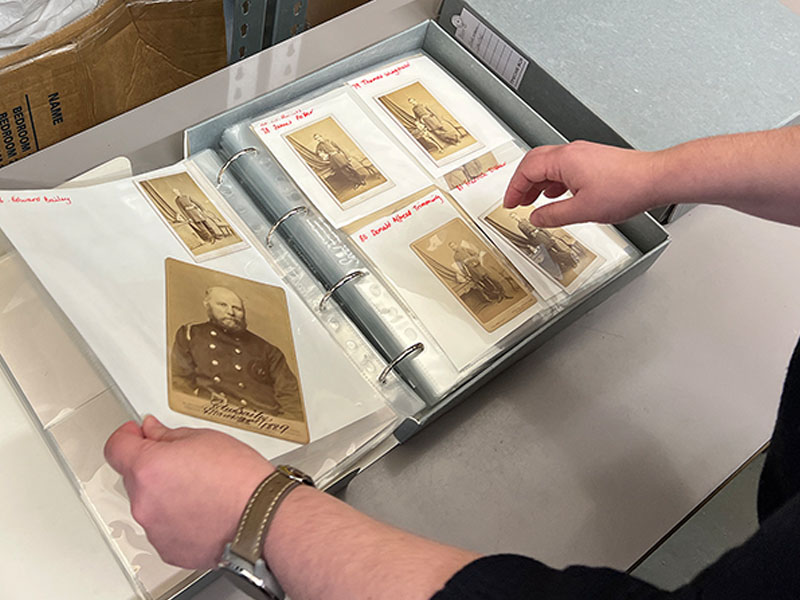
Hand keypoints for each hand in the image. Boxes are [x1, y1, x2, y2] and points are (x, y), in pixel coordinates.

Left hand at [104, 416, 273, 568]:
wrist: (260, 517)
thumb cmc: (240, 479)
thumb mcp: (205, 438)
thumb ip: (168, 435)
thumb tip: (152, 432)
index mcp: (149, 468)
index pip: (116, 446)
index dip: (127, 436)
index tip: (136, 434)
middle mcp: (144, 501)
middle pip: (135, 477)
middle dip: (154, 467)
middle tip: (186, 463)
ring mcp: (154, 528)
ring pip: (150, 504)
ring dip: (166, 495)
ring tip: (201, 490)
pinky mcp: (168, 549)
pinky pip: (163, 528)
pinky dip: (177, 519)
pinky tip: (203, 510)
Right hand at [504, 141, 661, 226]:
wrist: (655, 178)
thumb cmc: (626, 188)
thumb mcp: (582, 211)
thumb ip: (554, 216)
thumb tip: (536, 218)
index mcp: (564, 160)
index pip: (526, 170)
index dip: (514, 189)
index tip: (509, 202)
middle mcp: (572, 152)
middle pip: (535, 162)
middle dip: (522, 183)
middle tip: (516, 200)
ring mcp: (584, 154)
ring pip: (550, 164)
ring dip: (538, 182)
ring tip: (533, 200)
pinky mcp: (594, 159)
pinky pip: (565, 167)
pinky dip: (554, 181)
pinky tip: (558, 194)